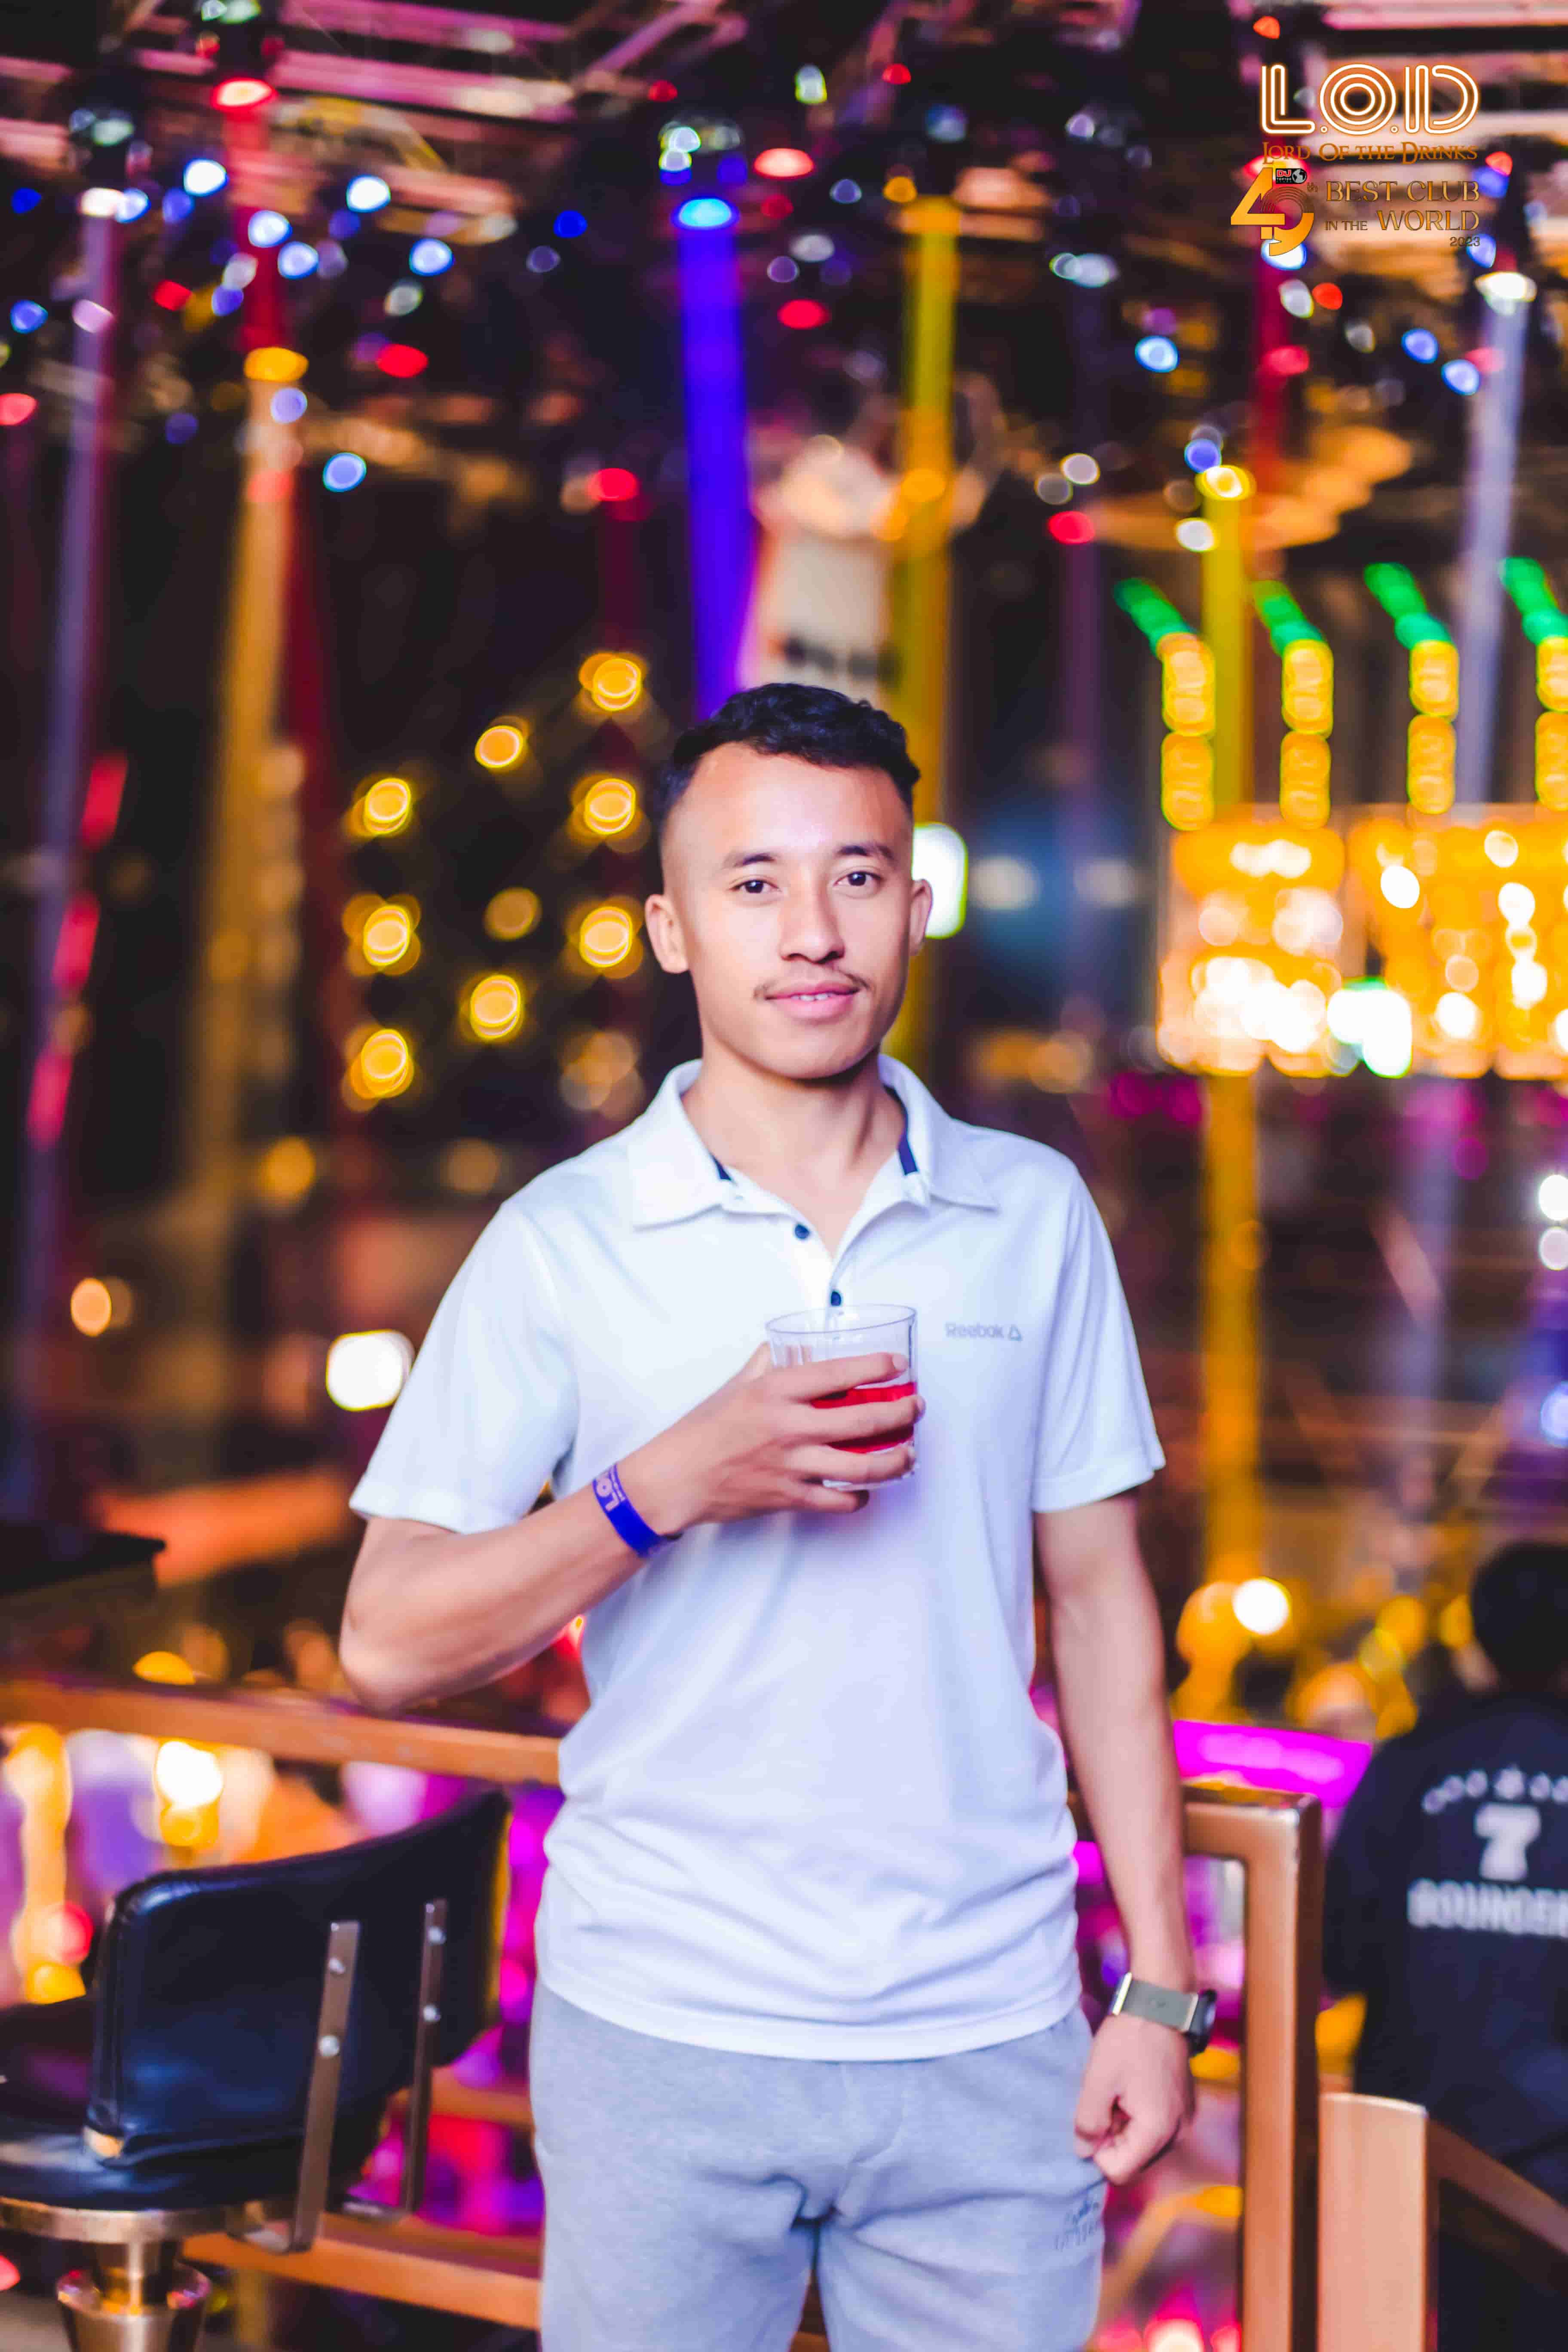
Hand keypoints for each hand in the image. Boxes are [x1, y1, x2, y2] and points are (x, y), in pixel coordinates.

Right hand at [622, 1344, 921, 1533]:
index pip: (839, 1372)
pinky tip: (867, 1491)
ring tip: (909, 1454)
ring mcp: (792, 1465)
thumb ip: (762, 1367)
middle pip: (865, 1419)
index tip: (899, 1367)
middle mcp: (790, 1426)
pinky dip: (860, 1497)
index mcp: (776, 1391)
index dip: (876, 1368)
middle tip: (916, 1408)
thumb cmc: (702, 1430)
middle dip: (902, 1414)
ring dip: (896, 1461)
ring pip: (863, 1466)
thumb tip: (779, 1349)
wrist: (676, 1478)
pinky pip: (839, 1500)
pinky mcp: (789, 1498)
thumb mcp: (733, 1387)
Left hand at [1073, 2011, 1194, 2184]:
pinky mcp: (1186, 2108)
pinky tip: (1134, 2088)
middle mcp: (1179, 2133)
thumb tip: (1084, 2152)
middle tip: (1108, 2100)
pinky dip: (1141, 2117)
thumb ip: (1088, 2122)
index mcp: (1158, 2130)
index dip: (1098, 2150)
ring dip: (1126, 2127)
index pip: (1119, 2171)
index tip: (1096, 2115)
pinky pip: (1158, 2130)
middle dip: (1113, 2138)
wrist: (1160, 2005)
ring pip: (1145, 2146)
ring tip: (1121, 2091)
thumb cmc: (1127, 2040)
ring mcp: (1186, 2121)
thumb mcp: (1098, 2079)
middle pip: (1134, 2161)